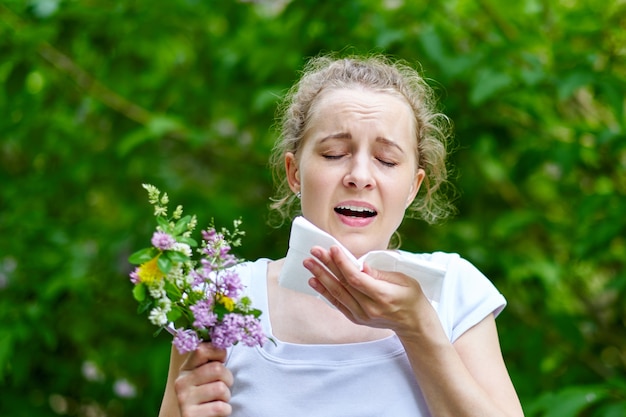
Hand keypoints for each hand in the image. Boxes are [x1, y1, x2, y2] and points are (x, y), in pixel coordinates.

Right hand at [174, 343, 233, 416]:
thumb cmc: (208, 396)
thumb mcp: (205, 376)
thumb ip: (210, 361)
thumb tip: (223, 339)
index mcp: (186, 368)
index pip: (203, 349)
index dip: (219, 354)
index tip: (222, 362)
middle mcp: (181, 382)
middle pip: (217, 368)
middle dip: (228, 379)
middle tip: (224, 386)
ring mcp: (183, 399)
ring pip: (221, 388)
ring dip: (226, 397)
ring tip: (219, 400)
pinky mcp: (190, 416)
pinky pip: (220, 407)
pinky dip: (225, 411)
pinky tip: (217, 412)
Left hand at [304, 246, 435, 337]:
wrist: (413, 323)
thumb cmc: (411, 297)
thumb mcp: (403, 280)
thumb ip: (379, 274)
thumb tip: (360, 265)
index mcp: (383, 296)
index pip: (356, 278)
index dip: (342, 263)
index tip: (333, 249)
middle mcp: (369, 308)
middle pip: (343, 284)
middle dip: (327, 265)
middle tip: (314, 251)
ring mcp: (361, 315)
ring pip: (337, 293)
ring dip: (321, 277)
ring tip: (309, 263)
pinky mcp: (356, 318)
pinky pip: (337, 303)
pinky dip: (324, 291)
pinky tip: (314, 280)